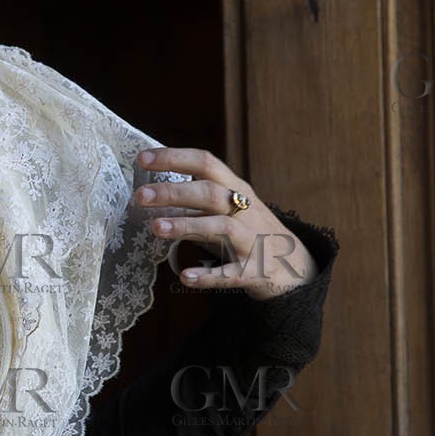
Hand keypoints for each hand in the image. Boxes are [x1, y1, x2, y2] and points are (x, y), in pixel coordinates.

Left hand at [133, 147, 316, 300]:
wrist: (294, 267)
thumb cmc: (247, 231)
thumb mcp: (226, 208)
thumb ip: (194, 199)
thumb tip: (149, 190)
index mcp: (235, 189)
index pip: (205, 163)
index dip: (174, 158)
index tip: (142, 158)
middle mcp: (245, 210)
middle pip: (210, 193)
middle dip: (174, 192)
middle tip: (140, 195)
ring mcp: (252, 240)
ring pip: (222, 227)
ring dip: (188, 225)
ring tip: (156, 228)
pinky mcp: (255, 271)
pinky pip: (232, 273)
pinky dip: (209, 275)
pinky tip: (185, 277)